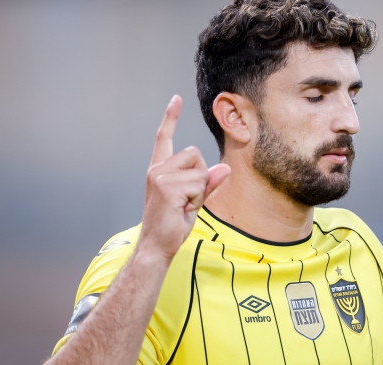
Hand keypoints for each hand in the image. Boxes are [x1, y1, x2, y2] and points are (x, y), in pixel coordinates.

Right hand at [139, 95, 230, 259]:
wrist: (157, 246)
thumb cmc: (172, 226)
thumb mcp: (194, 201)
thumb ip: (208, 183)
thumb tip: (225, 168)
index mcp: (160, 170)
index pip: (163, 138)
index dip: (170, 118)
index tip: (176, 99)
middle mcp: (157, 170)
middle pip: (195, 153)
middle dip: (201, 176)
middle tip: (188, 200)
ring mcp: (160, 177)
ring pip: (200, 169)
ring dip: (200, 189)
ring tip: (184, 206)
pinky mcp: (166, 187)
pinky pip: (199, 183)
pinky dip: (198, 198)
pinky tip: (182, 209)